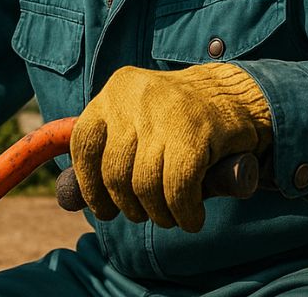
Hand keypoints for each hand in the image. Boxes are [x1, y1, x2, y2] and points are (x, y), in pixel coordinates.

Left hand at [71, 63, 271, 231]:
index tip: (105, 207)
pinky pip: (178, 187)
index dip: (90, 184)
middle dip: (129, 205)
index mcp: (116, 90)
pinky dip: (184, 212)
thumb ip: (105, 155)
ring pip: (145, 184)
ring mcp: (167, 110)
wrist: (240, 95)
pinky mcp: (197, 131)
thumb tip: (67, 199)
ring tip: (172, 216)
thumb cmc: (182, 122)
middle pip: (115, 171)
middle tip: (147, 213)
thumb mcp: (138, 126)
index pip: (84, 143)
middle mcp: (136, 94)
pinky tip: (192, 216)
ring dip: (159, 214)